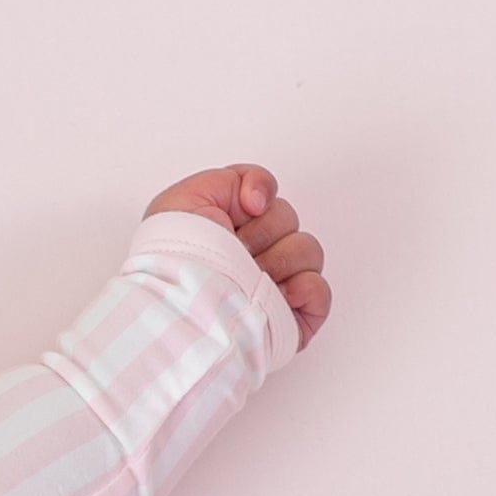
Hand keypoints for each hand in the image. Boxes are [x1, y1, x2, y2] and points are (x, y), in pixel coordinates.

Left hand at [143, 162, 330, 352]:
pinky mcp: (291, 317)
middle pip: (289, 221)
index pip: (269, 201)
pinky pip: (320, 292)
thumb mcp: (191, 197)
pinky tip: (279, 293)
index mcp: (234, 233)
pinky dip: (306, 288)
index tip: (242, 212)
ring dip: (280, 259)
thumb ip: (236, 179)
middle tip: (236, 253)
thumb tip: (263, 199)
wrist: (180, 306)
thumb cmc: (175, 260)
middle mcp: (255, 258)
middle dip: (263, 232)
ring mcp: (274, 288)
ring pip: (308, 252)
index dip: (256, 200)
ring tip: (250, 279)